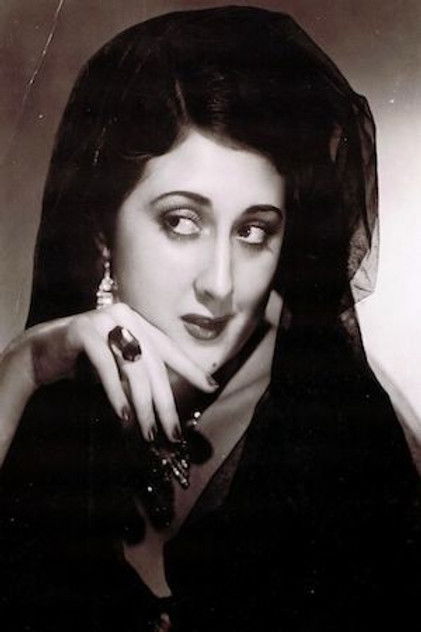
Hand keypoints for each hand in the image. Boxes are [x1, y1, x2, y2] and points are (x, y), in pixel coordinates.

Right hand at [0, 303, 216, 450]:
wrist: (40, 352)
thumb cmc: (83, 362)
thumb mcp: (118, 366)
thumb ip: (141, 374)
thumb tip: (167, 404)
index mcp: (138, 322)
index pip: (169, 349)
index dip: (190, 369)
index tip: (211, 387)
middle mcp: (126, 316)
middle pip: (154, 365)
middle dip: (165, 402)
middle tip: (174, 432)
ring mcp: (104, 320)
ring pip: (133, 369)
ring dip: (143, 405)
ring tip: (149, 431)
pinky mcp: (84, 331)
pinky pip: (107, 368)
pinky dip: (116, 394)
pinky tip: (123, 416)